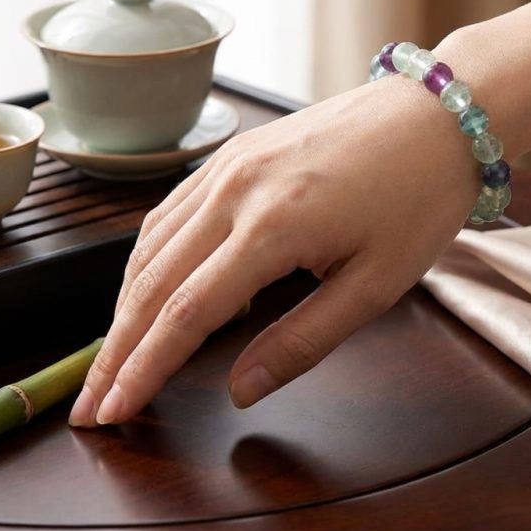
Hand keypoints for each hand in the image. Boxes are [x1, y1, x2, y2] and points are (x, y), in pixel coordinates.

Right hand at [68, 71, 482, 426]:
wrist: (438, 118)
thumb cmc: (419, 198)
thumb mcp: (376, 284)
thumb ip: (303, 340)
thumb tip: (241, 388)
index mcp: (272, 226)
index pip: (185, 312)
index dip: (143, 368)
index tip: (113, 411)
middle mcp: (236, 188)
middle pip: (153, 279)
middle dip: (116, 347)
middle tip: (91, 400)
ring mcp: (231, 162)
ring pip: (154, 241)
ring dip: (127, 301)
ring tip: (115, 351)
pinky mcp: (238, 151)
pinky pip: (175, 208)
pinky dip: (152, 254)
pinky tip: (151, 281)